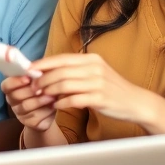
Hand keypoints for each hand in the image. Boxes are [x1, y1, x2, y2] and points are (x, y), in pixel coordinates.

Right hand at [1, 74, 56, 131]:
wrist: (51, 110)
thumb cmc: (44, 90)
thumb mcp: (40, 80)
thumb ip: (36, 74)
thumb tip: (37, 67)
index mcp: (11, 88)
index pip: (6, 85)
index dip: (16, 81)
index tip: (28, 78)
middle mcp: (12, 101)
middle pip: (16, 96)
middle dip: (30, 91)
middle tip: (43, 87)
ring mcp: (20, 113)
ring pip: (26, 106)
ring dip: (39, 100)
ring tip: (51, 96)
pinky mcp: (29, 123)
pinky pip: (35, 117)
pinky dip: (45, 111)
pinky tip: (53, 106)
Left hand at [30, 53, 154, 123]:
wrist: (136, 102)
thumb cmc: (110, 88)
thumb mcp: (95, 73)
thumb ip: (74, 70)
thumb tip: (47, 71)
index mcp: (91, 59)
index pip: (61, 58)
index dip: (42, 64)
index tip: (28, 69)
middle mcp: (95, 68)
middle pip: (60, 72)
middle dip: (42, 80)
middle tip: (33, 88)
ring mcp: (98, 83)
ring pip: (64, 85)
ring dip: (49, 92)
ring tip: (42, 97)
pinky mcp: (100, 99)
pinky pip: (74, 100)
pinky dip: (61, 103)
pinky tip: (56, 106)